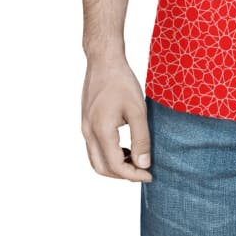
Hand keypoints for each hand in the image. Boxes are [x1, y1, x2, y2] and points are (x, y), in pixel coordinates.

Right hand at [81, 55, 152, 181]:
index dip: (133, 175)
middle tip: (143, 171)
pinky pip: (94, 148)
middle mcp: (88, 133)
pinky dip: (108, 155)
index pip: (115, 166)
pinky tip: (125, 147)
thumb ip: (141, 139)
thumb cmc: (121, 82)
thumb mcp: (138, 110)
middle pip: (102, 168)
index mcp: (101, 131)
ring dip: (114, 166)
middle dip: (123, 175)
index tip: (150, 175)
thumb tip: (144, 164)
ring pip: (96, 160)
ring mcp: (85, 127)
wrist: (103, 61)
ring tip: (135, 160)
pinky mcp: (86, 122)